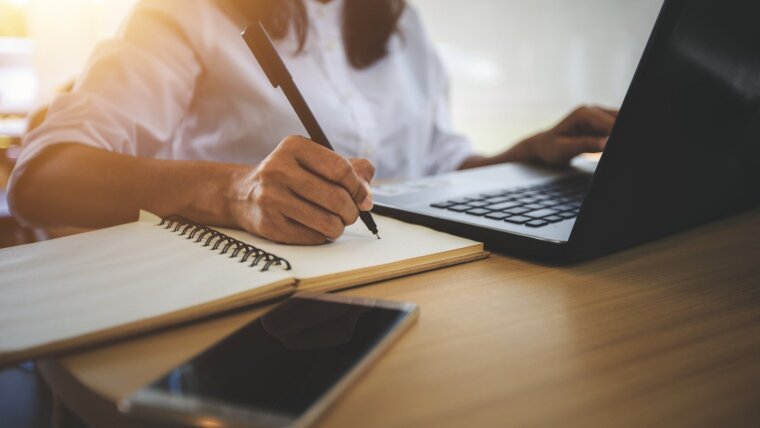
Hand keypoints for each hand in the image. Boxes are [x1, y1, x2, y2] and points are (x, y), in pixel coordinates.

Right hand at [229, 135, 374, 244]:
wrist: (243, 194)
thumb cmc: (290, 177)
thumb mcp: (314, 161)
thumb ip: (349, 169)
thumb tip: (367, 197)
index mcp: (294, 147)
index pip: (340, 169)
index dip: (359, 187)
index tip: (363, 198)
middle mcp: (279, 169)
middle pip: (336, 197)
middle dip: (352, 211)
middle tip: (351, 214)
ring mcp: (271, 197)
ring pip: (327, 221)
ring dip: (339, 226)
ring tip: (335, 222)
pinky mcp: (269, 224)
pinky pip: (313, 237)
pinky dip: (322, 235)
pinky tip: (315, 227)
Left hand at [506, 105, 617, 165]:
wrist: (544, 147)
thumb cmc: (550, 148)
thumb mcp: (564, 149)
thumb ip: (585, 145)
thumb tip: (605, 144)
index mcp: (583, 114)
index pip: (609, 123)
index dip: (615, 134)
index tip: (611, 145)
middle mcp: (592, 110)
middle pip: (617, 119)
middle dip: (618, 133)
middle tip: (608, 148)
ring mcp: (598, 115)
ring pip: (618, 121)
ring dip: (616, 134)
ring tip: (603, 149)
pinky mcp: (601, 123)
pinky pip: (614, 127)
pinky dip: (613, 136)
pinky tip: (605, 146)